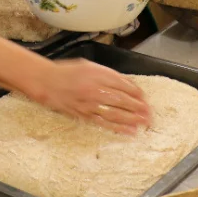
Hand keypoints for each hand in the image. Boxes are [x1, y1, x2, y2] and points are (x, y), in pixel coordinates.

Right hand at [36, 59, 151, 134]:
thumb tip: (126, 83)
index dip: (136, 92)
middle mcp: (96, 89)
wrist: (46, 82)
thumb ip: (108, 74)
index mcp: (98, 74)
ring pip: (116, 113)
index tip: (145, 98)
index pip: (124, 84)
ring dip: (132, 119)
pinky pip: (104, 123)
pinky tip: (129, 131)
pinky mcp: (84, 115)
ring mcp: (90, 104)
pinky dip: (118, 128)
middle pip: (123, 100)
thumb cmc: (68, 72)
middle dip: (139, 107)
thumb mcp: (89, 65)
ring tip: (145, 123)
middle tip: (150, 113)